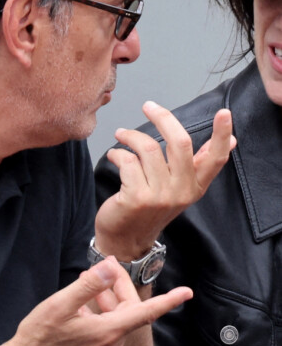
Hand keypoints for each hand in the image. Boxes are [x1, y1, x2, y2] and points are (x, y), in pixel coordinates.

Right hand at [0, 256, 191, 345]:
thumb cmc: (41, 336)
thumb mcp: (60, 305)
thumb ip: (86, 286)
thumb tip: (107, 269)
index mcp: (107, 330)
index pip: (145, 312)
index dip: (167, 301)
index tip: (186, 293)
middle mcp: (111, 343)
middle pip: (128, 308)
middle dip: (119, 284)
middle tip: (104, 264)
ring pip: (116, 316)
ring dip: (107, 296)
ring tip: (87, 281)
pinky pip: (106, 326)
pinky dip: (99, 309)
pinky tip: (82, 301)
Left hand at [96, 101, 234, 259]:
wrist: (125, 239)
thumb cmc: (149, 207)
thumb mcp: (179, 188)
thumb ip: (198, 164)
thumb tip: (231, 141)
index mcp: (195, 186)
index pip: (215, 159)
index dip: (222, 135)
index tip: (224, 113)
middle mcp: (181, 191)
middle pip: (179, 142)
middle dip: (163, 118)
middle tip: (148, 106)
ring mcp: (160, 195)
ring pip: (148, 148)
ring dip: (130, 136)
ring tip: (121, 135)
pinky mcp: (137, 197)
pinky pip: (127, 160)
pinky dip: (117, 153)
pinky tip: (114, 156)